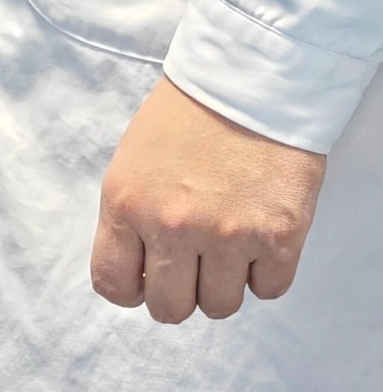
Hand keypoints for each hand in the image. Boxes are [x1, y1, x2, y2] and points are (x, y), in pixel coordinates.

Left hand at [91, 77, 327, 322]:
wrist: (248, 83)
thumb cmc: (184, 119)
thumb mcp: (130, 165)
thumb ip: (129, 220)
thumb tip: (136, 272)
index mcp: (125, 204)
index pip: (112, 284)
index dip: (131, 290)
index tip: (146, 279)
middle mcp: (172, 226)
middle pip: (170, 308)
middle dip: (180, 294)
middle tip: (192, 269)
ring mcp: (228, 235)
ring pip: (221, 306)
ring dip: (224, 285)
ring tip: (228, 248)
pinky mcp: (279, 237)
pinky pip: (268, 290)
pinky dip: (264, 274)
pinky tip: (259, 241)